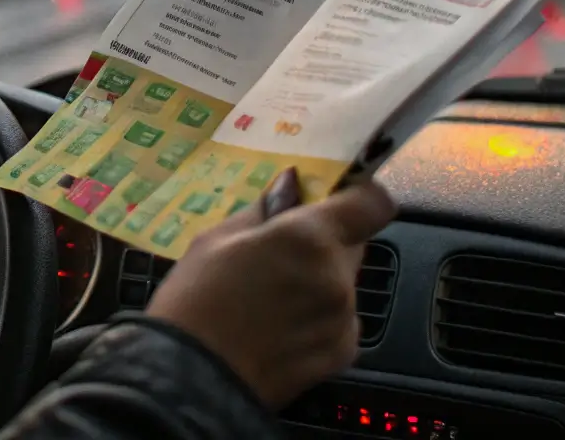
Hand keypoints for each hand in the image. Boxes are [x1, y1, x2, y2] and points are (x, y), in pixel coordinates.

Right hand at [144, 170, 396, 408]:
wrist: (191, 380)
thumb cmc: (194, 301)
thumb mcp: (216, 240)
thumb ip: (264, 210)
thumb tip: (289, 185)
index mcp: (309, 238)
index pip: (372, 203)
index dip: (359, 195)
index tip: (336, 197)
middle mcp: (337, 277)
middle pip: (353, 242)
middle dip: (325, 240)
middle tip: (280, 251)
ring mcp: (343, 318)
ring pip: (343, 282)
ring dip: (319, 279)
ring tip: (270, 296)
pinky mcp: (342, 353)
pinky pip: (340, 318)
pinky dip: (319, 315)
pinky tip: (279, 325)